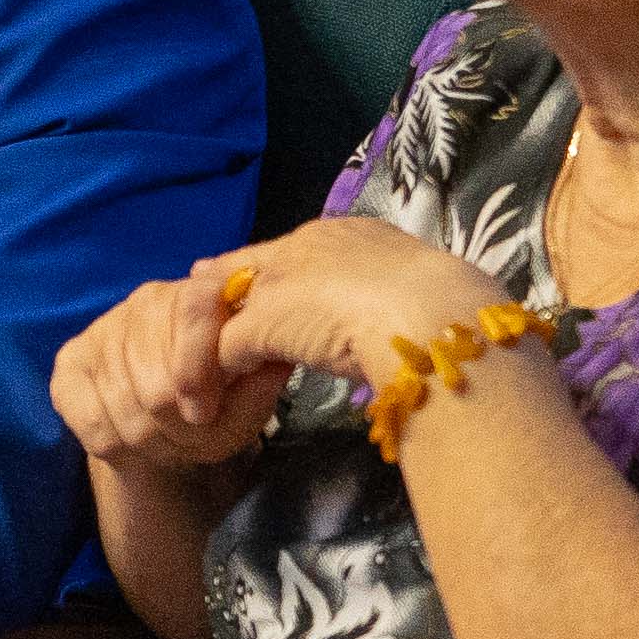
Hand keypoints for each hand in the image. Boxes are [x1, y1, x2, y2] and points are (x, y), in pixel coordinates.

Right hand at [52, 268, 284, 476]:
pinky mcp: (69, 364)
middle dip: (180, 428)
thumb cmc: (215, 405)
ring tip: (169, 444)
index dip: (198, 370)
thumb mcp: (249, 399)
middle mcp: (145, 303)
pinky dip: (117, 446)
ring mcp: (103, 331)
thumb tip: (266, 361)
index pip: (195, 308)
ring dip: (152, 442)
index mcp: (198, 295)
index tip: (206, 411)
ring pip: (125, 407)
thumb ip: (259, 383)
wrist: (166, 427)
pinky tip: (133, 443)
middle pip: (157, 380)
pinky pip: (91, 419)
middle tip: (193, 439)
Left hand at [201, 215, 509, 394]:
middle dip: (220, 302)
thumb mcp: (419, 297)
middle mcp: (306, 246)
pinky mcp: (264, 322)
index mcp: (349, 236)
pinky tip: (213, 401)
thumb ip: (391, 302)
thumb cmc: (447, 313)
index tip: (250, 294)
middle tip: (192, 331)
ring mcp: (281, 283)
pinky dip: (212, 376)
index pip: (291, 252)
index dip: (269, 277)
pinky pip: (222, 350)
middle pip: (243, 269)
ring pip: (220, 311)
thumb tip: (385, 327)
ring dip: (207, 351)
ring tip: (203, 388)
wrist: (437, 317)